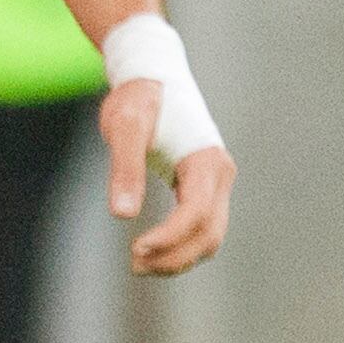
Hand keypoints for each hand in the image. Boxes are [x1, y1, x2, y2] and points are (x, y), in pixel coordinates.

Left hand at [99, 82, 232, 276]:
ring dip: (178, 258)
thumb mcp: (125, 127)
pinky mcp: (206, 189)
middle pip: (209, 234)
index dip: (169, 238)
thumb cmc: (138, 98)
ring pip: (209, 237)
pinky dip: (181, 247)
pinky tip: (151, 251)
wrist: (153, 77)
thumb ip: (125, 168)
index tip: (135, 249)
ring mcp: (217, 184)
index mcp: (206, 160)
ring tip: (139, 263)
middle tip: (134, 264)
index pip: (196, 213)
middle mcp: (220, 174)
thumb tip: (123, 215)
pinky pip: (202, 229)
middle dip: (174, 256)